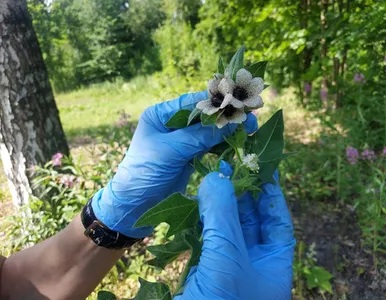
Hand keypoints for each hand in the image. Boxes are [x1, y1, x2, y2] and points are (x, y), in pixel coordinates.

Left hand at [91, 92, 257, 237]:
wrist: (134, 204)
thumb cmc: (145, 173)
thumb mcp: (171, 151)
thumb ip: (199, 137)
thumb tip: (230, 123)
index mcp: (161, 114)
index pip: (193, 102)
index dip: (217, 103)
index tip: (240, 105)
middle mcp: (171, 123)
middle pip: (204, 115)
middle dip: (226, 117)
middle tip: (250, 119)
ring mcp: (181, 140)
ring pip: (209, 130)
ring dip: (227, 131)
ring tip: (249, 131)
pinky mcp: (188, 155)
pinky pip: (209, 145)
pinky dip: (222, 144)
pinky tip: (236, 143)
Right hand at [175, 165, 294, 299]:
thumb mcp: (227, 257)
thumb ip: (223, 216)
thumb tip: (217, 178)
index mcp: (274, 266)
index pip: (278, 221)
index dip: (271, 193)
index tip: (262, 167)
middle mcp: (254, 265)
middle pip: (252, 220)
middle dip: (241, 193)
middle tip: (229, 165)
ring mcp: (228, 267)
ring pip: (227, 227)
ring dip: (219, 204)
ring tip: (211, 177)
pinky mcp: (205, 269)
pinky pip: (207, 237)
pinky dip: (202, 220)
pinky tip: (196, 203)